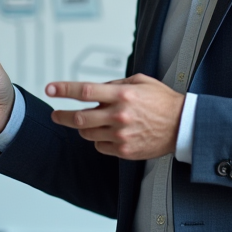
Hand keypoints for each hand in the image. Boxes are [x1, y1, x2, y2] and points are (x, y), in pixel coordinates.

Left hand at [47, 74, 184, 159]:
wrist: (182, 125)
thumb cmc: (162, 101)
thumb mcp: (140, 81)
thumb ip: (115, 84)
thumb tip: (96, 90)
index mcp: (122, 94)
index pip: (85, 91)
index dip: (64, 89)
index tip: (50, 88)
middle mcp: (119, 115)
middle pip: (79, 118)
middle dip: (62, 115)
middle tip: (55, 114)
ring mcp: (121, 135)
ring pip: (87, 134)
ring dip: (83, 128)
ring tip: (90, 122)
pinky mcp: (124, 151)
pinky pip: (100, 146)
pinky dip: (99, 140)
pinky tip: (108, 133)